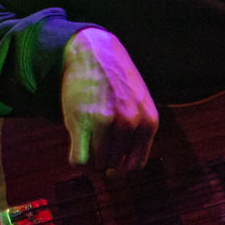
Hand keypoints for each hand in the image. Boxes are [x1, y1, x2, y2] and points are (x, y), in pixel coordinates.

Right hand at [60, 28, 157, 169]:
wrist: (95, 52)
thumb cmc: (117, 81)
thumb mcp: (140, 104)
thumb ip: (138, 133)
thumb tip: (123, 172)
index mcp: (148, 122)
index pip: (134, 165)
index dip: (121, 167)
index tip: (112, 163)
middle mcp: (130, 123)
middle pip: (113, 164)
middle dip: (103, 158)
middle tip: (96, 142)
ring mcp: (106, 123)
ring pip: (96, 163)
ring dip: (90, 157)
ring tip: (87, 137)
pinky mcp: (82, 121)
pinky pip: (78, 160)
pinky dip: (76, 158)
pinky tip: (75, 143)